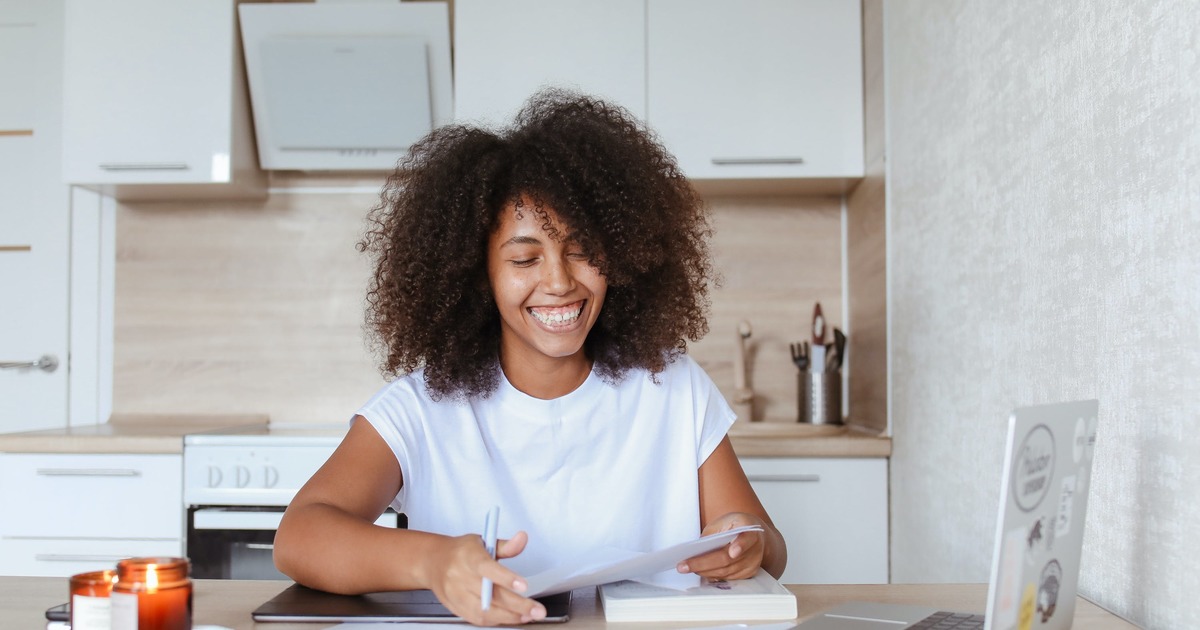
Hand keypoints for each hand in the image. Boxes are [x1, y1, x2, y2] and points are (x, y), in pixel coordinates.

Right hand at [423, 530, 546, 625]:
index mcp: (469, 557)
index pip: (488, 569)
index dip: (506, 578)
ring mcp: (456, 595)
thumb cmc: (462, 551)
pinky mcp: (455, 607)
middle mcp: (460, 577)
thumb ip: (506, 545)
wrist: (433, 562)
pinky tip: (510, 618)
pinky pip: (477, 619)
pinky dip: (496, 620)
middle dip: (517, 605)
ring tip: (528, 616)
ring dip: (509, 616)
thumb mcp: (483, 541)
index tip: (524, 586)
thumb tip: (523, 538)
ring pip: (484, 611)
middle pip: (490, 595)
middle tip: (537, 610)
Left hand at [676, 512, 765, 580]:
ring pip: (725, 572)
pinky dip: (712, 575)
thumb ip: (712, 535)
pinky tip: (700, 572)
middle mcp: (755, 548)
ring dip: (704, 571)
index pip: (747, 538)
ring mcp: (753, 562)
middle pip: (727, 559)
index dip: (740, 545)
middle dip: (703, 564)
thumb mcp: (723, 522)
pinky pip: (727, 577)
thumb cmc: (735, 525)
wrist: (754, 534)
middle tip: (683, 566)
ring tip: (687, 568)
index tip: (733, 552)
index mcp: (749, 529)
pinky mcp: (749, 573)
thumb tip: (694, 550)